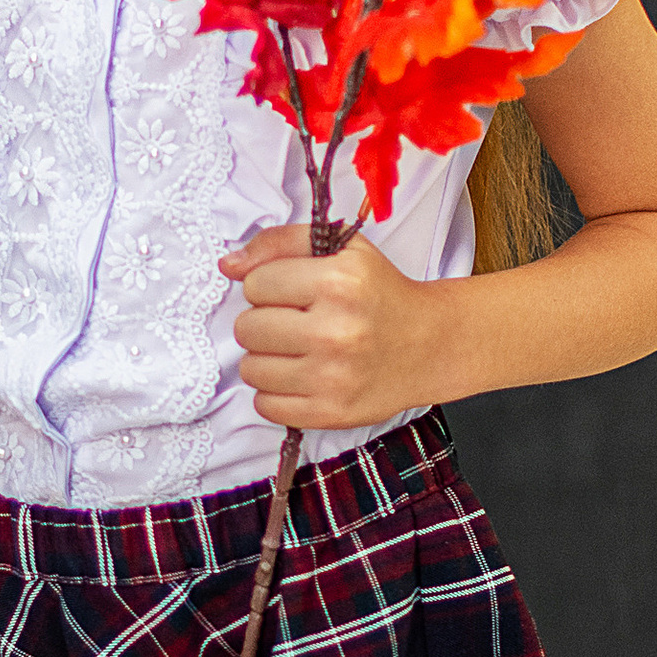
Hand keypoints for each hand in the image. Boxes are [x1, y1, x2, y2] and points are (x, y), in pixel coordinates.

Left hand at [220, 226, 440, 432]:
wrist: (427, 345)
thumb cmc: (380, 295)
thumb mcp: (341, 249)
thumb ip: (281, 243)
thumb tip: (228, 265)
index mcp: (339, 282)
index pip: (255, 284)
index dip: (269, 286)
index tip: (293, 292)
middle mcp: (336, 331)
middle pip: (247, 328)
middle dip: (264, 322)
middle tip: (294, 322)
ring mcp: (333, 377)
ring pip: (251, 368)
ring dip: (267, 359)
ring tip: (298, 350)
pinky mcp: (330, 412)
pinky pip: (265, 405)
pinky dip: (276, 392)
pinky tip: (301, 376)